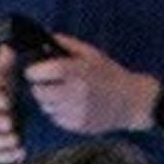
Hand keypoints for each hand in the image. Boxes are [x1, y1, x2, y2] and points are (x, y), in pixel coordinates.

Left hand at [19, 30, 155, 138]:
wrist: (131, 101)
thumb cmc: (110, 74)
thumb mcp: (92, 53)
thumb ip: (68, 44)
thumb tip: (46, 37)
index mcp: (77, 71)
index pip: (40, 72)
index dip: (32, 71)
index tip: (33, 70)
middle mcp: (75, 92)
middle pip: (38, 92)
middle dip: (38, 86)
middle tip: (47, 83)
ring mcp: (76, 111)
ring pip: (45, 106)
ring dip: (48, 100)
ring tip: (63, 93)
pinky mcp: (77, 125)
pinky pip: (55, 118)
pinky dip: (58, 112)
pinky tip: (72, 105)